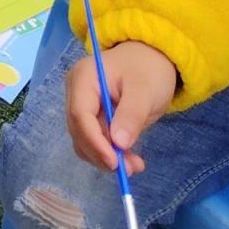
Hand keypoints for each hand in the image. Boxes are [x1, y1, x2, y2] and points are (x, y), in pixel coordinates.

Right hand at [65, 37, 177, 175]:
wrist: (152, 58)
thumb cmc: (148, 70)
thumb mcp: (144, 91)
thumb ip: (131, 116)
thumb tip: (118, 144)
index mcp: (84, 78)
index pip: (80, 114)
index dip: (94, 141)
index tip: (114, 163)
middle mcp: (76, 92)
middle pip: (79, 130)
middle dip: (101, 153)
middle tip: (130, 170)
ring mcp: (82, 104)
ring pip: (85, 139)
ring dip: (106, 157)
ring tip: (135, 165)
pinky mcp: (92, 116)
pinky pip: (95, 139)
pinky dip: (109, 153)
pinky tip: (130, 157)